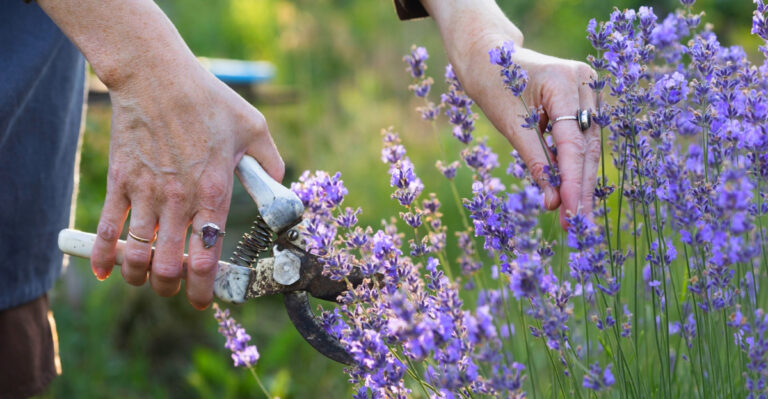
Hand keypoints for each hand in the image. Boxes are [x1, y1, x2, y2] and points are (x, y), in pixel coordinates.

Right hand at [39, 0, 283, 308]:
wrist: (156, 74)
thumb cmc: (209, 99)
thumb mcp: (254, 127)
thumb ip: (270, 163)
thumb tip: (280, 189)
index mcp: (215, 190)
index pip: (208, 255)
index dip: (204, 288)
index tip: (204, 300)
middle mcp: (179, 198)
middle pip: (168, 266)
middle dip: (170, 288)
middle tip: (174, 288)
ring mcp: (145, 191)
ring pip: (135, 255)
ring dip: (137, 277)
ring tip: (144, 279)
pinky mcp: (120, 181)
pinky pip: (106, 229)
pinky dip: (102, 256)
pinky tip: (104, 271)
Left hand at [424, 0, 599, 228]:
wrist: (490, 55)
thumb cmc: (495, 84)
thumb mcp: (511, 126)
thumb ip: (535, 162)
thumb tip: (552, 203)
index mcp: (565, 82)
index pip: (574, 143)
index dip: (573, 182)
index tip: (569, 214)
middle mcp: (586, 83)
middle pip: (588, 148)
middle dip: (580, 189)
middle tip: (575, 226)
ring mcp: (590, 89)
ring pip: (590, 147)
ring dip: (581, 182)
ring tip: (574, 218)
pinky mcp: (586, 100)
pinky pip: (584, 139)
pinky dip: (576, 166)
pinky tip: (573, 194)